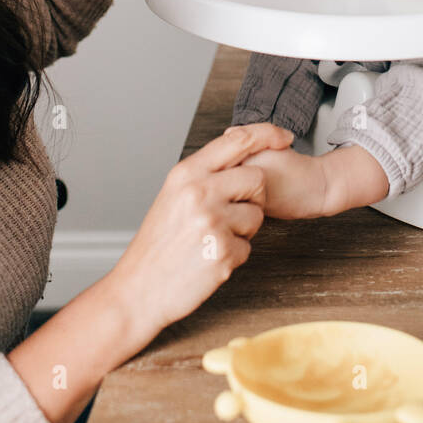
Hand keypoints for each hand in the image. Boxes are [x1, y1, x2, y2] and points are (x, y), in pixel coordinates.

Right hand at [104, 124, 293, 347]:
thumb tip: (241, 151)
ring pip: (257, 215)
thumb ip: (204, 174)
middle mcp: (200, 192)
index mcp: (187, 173)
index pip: (239, 139)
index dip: (268, 134)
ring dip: (243, 231)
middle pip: (257, 179)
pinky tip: (208, 260)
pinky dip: (233, 255)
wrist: (138, 288)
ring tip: (211, 240)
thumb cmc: (158, 244)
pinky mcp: (222, 252)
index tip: (284, 138)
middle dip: (253, 198)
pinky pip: (248, 247)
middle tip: (230, 215)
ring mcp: (212, 222)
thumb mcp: (173, 195)